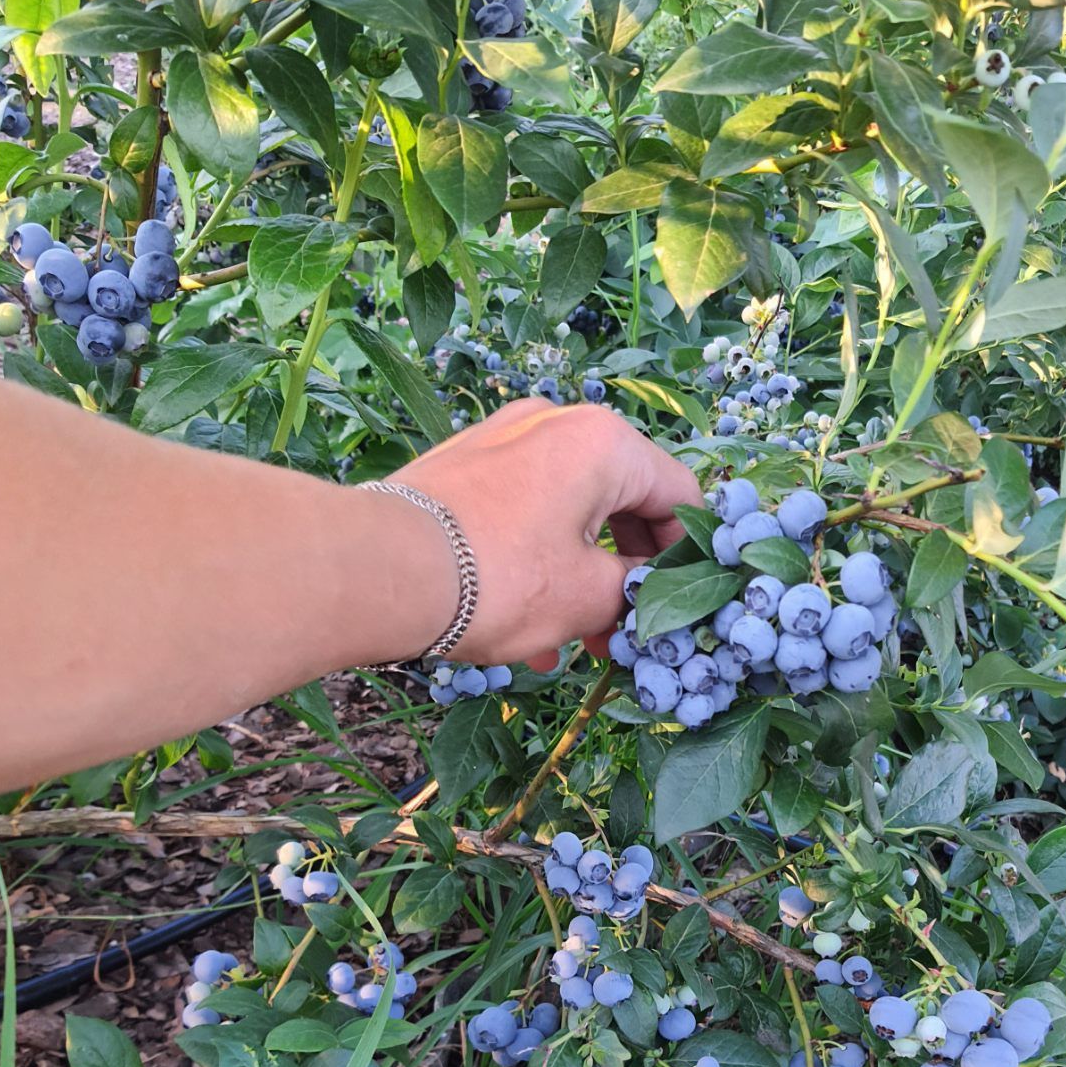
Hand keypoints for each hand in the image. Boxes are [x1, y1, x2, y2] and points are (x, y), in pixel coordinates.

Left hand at [399, 400, 701, 666]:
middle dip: (625, 573)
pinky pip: (522, 513)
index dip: (685, 556)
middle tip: (624, 633)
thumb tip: (643, 593)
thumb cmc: (500, 579)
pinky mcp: (461, 466)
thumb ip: (634, 591)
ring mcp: (502, 439)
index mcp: (603, 442)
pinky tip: (525, 628)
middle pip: (620, 501)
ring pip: (567, 512)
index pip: (677, 493)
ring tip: (574, 643)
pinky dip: (536, 562)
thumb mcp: (587, 597)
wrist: (380, 570)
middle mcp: (554, 423)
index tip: (676, 606)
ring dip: (580, 577)